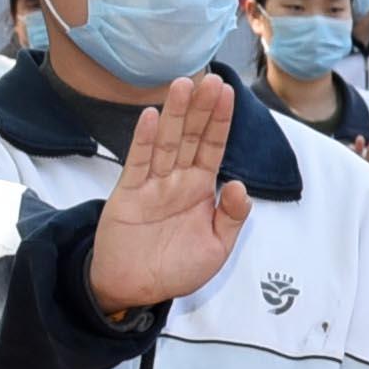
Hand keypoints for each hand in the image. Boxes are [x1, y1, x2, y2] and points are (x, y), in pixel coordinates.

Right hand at [89, 69, 256, 311]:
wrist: (135, 290)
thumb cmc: (175, 269)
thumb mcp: (216, 248)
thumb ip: (232, 217)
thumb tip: (239, 185)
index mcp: (200, 189)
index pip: (213, 147)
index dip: (220, 121)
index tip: (227, 92)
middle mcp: (177, 180)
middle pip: (191, 137)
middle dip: (201, 108)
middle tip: (210, 79)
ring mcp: (152, 184)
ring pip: (167, 143)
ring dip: (175, 114)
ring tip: (183, 85)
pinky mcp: (129, 194)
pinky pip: (138, 163)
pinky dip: (145, 140)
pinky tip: (152, 117)